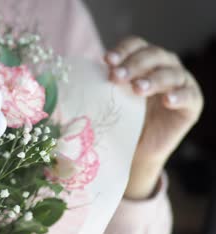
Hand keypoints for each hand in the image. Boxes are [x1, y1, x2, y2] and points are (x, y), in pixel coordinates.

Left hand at [105, 36, 202, 198]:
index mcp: (143, 59)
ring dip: (153, 79)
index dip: (122, 50)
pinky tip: (167, 100)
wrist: (136, 148)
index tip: (106, 60)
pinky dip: (178, 96)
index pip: (135, 45)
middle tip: (116, 77)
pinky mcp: (192, 102)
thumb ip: (104, 84)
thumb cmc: (121, 119)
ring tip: (137, 88)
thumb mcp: (111, 99)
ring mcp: (181, 82)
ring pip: (170, 73)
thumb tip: (79, 76)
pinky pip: (188, 96)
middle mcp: (164, 65)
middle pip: (152, 55)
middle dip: (133, 64)